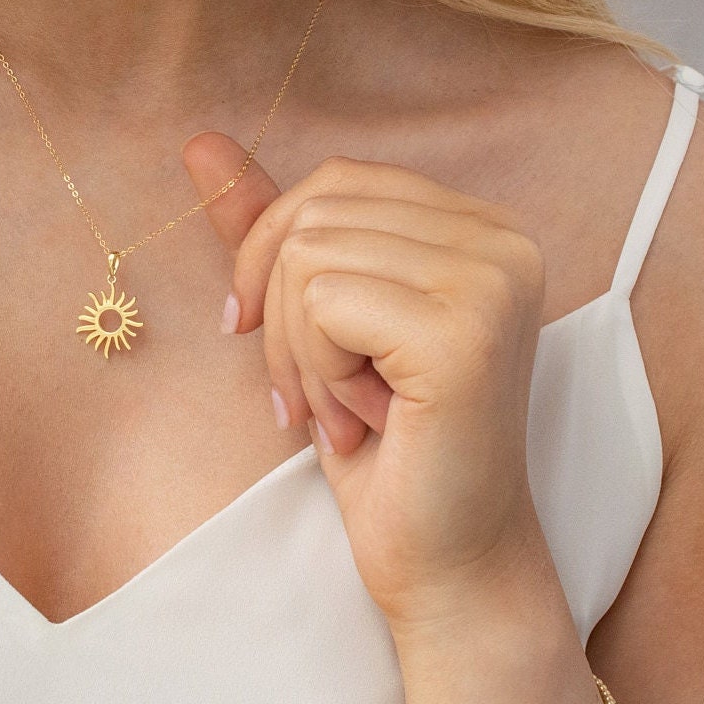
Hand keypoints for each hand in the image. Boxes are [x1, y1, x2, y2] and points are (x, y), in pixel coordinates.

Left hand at [182, 132, 550, 629]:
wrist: (444, 560)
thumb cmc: (383, 443)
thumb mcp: (317, 319)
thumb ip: (273, 228)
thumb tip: (200, 142)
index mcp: (480, 225)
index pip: (335, 181)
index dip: (274, 252)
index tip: (263, 330)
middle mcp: (503, 237)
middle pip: (314, 216)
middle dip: (283, 316)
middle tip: (315, 395)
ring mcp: (492, 278)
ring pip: (309, 257)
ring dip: (299, 353)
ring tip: (343, 411)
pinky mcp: (465, 330)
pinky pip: (321, 303)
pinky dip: (315, 372)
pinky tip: (363, 423)